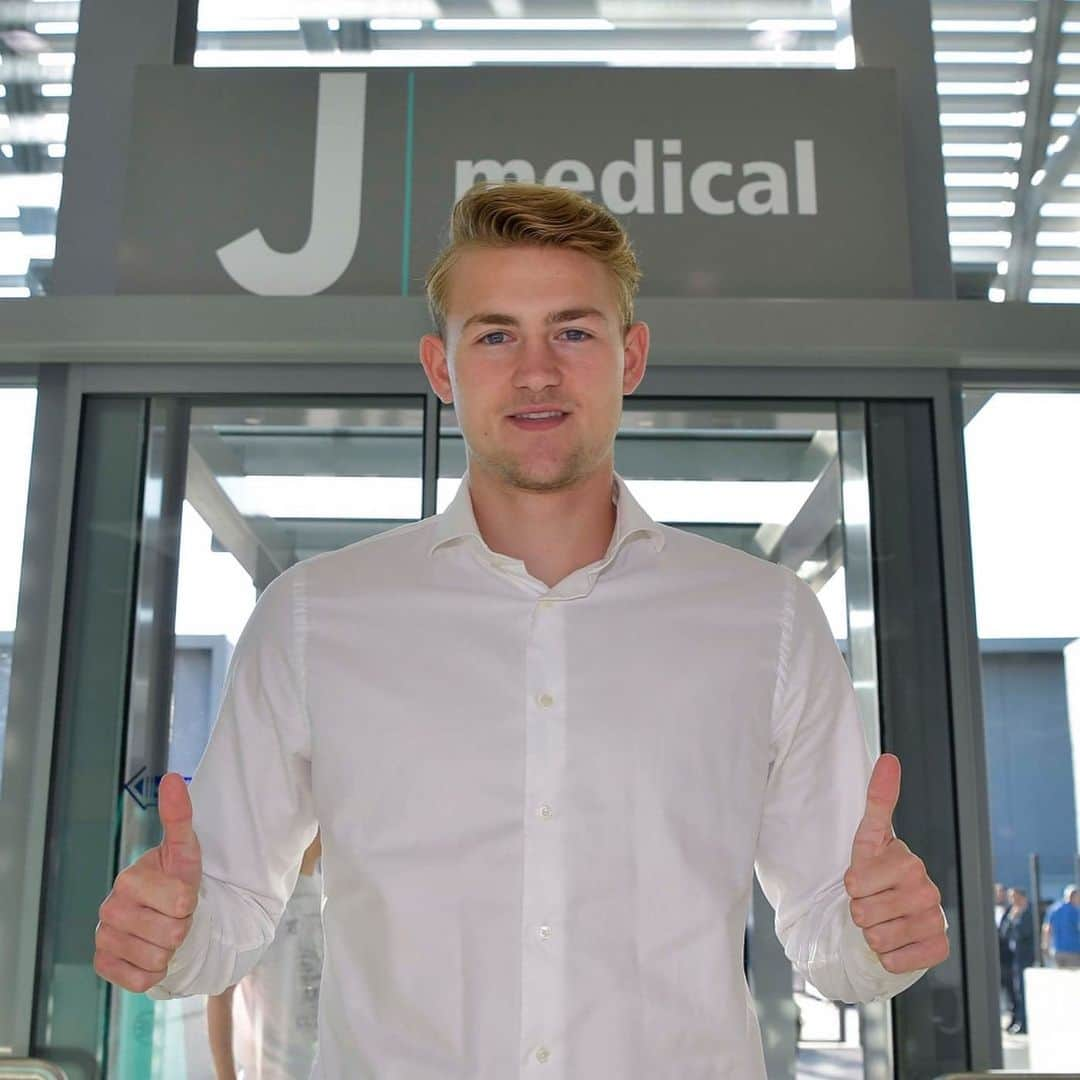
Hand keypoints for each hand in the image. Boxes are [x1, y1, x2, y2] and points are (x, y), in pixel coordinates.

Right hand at [93, 772, 201, 991]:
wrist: (165, 917)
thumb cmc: (177, 880)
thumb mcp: (185, 850)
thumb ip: (179, 816)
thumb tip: (173, 776)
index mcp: (129, 879)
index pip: (181, 903)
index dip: (191, 903)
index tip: (184, 895)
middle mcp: (109, 909)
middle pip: (171, 934)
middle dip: (182, 927)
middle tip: (175, 917)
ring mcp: (103, 939)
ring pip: (158, 959)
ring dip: (170, 950)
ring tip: (163, 932)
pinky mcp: (104, 966)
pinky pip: (141, 981)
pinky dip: (154, 972)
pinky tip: (149, 952)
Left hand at [842, 753, 948, 974]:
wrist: (892, 918)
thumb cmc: (876, 876)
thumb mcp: (869, 838)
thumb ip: (878, 799)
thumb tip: (891, 757)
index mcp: (908, 861)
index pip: (855, 882)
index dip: (851, 886)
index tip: (862, 880)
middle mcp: (927, 889)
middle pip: (863, 913)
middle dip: (859, 912)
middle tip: (872, 904)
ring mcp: (935, 919)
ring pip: (877, 938)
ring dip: (872, 934)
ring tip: (883, 921)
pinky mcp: (939, 949)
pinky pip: (896, 960)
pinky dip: (889, 957)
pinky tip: (897, 942)